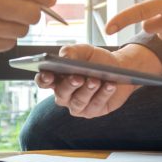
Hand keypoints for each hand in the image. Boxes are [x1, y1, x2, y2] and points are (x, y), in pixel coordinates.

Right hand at [35, 44, 161, 118]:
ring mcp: (78, 105)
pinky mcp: (93, 111)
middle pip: (61, 94)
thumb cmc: (96, 60)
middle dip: (69, 85)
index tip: (49, 74)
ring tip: (96, 80)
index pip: (43, 82)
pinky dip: (103, 94)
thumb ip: (72, 51)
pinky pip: (96, 105)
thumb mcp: (84, 50)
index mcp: (57, 79)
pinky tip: (109, 85)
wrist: (118, 68)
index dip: (43, 79)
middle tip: (78, 77)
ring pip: (78, 102)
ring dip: (87, 91)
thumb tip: (64, 57)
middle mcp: (65, 95)